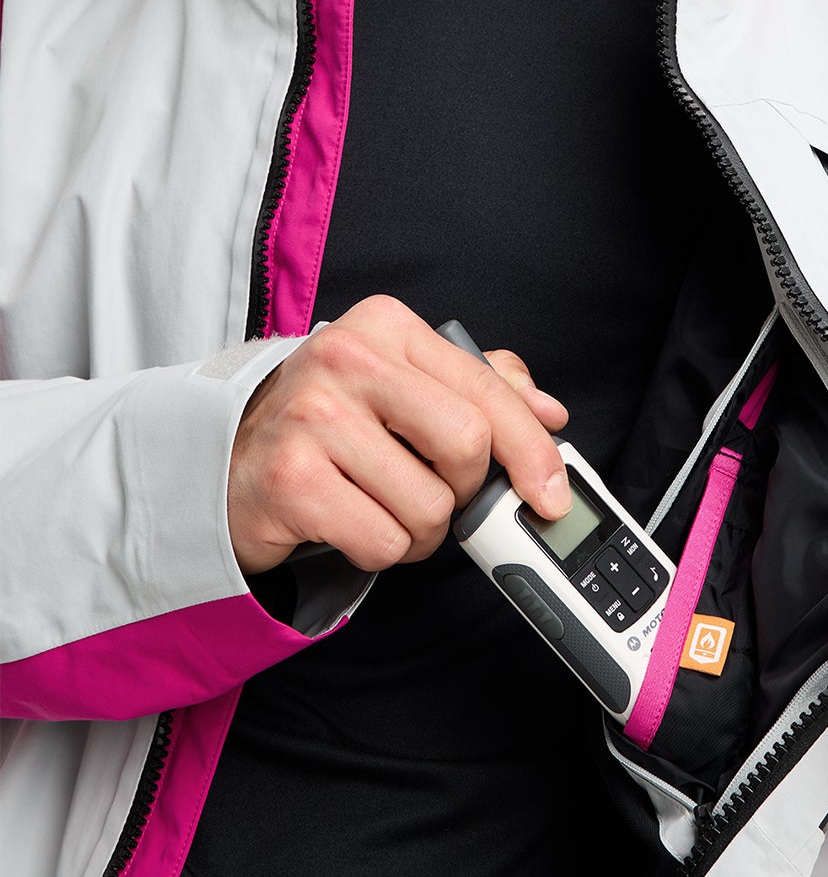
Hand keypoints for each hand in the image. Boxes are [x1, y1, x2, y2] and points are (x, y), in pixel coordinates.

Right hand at [227, 295, 569, 575]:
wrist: (226, 460)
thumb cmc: (329, 423)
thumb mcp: (403, 382)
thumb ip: (479, 385)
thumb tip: (549, 411)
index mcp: (386, 325)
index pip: (486, 387)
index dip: (532, 448)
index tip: (552, 492)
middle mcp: (346, 358)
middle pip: (467, 444)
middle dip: (465, 489)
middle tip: (437, 493)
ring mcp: (312, 417)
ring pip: (429, 504)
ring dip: (420, 530)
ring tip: (382, 507)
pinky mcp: (289, 480)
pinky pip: (383, 542)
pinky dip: (381, 550)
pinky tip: (352, 524)